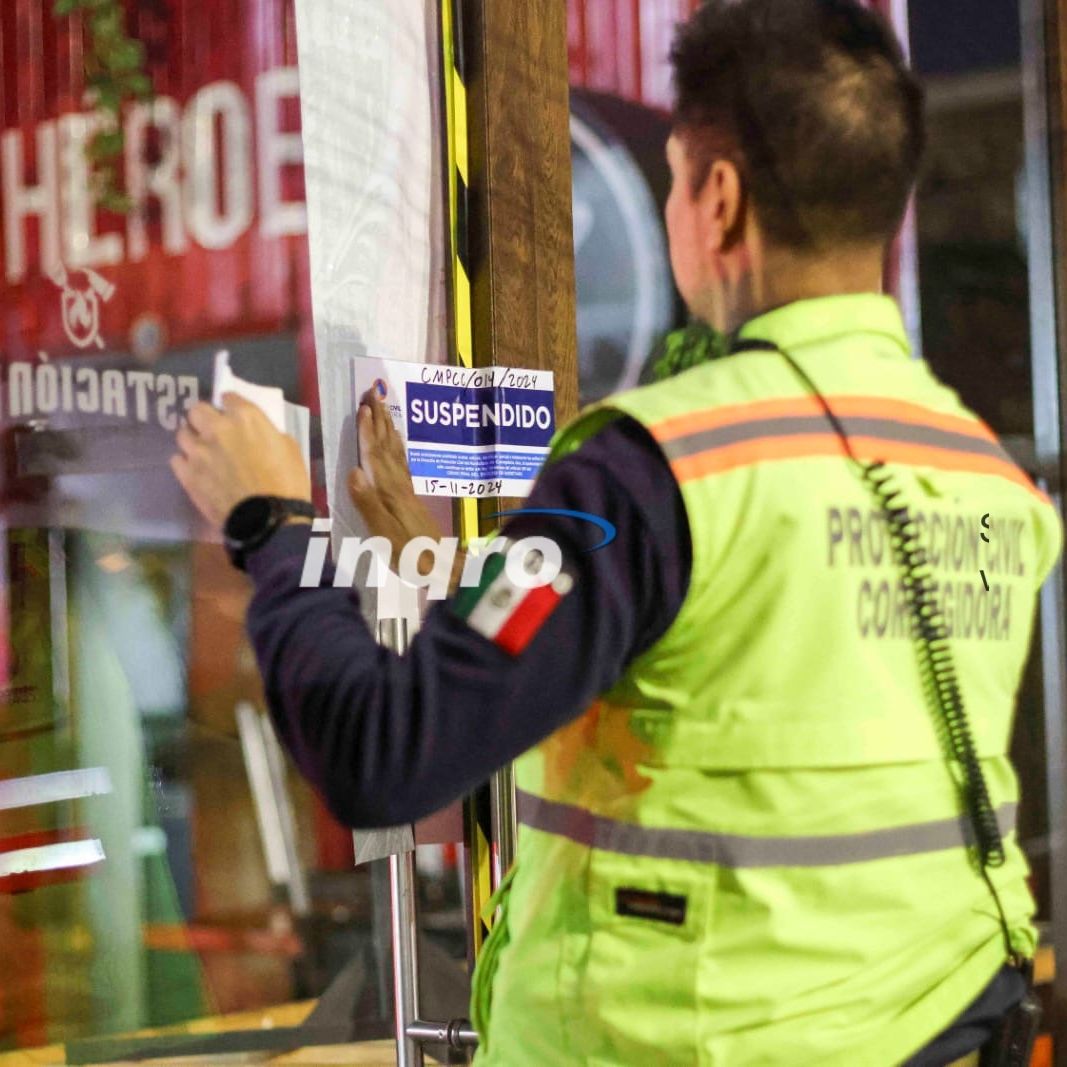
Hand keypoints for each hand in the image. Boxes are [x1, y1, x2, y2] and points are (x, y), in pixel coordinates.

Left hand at [171, 394, 310, 530]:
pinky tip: (197, 471)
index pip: (228, 396)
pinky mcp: (187, 474)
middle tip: (213, 432)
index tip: (234, 415)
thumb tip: (258, 433)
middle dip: (204, 418)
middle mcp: (216, 428)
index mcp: (246, 417)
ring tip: (203, 453)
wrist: (268, 520)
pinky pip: (177, 459)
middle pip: (197, 410)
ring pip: (182, 433)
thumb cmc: (288, 483)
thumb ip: (267, 433)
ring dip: (193, 440)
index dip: (231, 406)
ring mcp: (198, 451)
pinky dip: (186, 463)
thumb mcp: (289, 449)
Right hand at [348, 388, 444, 568]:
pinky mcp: (412, 497)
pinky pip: (401, 461)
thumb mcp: (384, 534)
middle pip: (387, 445)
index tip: (362, 407)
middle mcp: (400, 484)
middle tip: (371, 392)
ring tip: (381, 407)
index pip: (375, 455)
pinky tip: (395, 441)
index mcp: (389, 491)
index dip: (367, 431)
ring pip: (395, 450)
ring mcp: (408, 489)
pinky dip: (396, 445)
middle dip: (379, 418)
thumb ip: (368, 504)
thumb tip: (353, 472)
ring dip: (387, 427)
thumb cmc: (409, 555)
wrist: (441, 568)